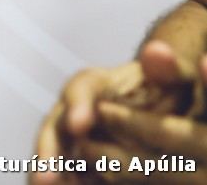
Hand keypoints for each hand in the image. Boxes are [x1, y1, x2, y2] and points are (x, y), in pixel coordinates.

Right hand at [31, 42, 200, 184]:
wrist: (167, 110)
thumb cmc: (173, 91)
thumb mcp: (176, 78)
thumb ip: (167, 68)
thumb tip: (156, 51)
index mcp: (98, 84)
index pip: (81, 88)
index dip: (78, 105)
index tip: (80, 124)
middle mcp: (76, 108)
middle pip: (55, 126)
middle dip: (49, 150)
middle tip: (47, 176)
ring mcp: (73, 136)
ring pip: (53, 151)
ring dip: (47, 169)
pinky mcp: (78, 159)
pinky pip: (64, 170)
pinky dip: (62, 181)